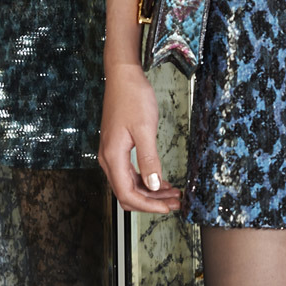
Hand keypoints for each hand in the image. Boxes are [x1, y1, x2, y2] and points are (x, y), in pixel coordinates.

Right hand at [98, 61, 181, 213]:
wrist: (123, 77)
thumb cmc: (133, 98)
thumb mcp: (145, 129)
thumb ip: (149, 159)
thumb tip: (153, 186)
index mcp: (113, 157)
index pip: (127, 194)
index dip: (148, 205)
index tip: (168, 208)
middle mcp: (108, 159)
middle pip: (128, 193)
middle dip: (152, 202)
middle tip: (176, 203)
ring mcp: (112, 154)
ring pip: (130, 184)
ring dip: (151, 192)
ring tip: (174, 194)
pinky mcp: (118, 148)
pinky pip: (130, 173)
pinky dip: (146, 180)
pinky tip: (161, 181)